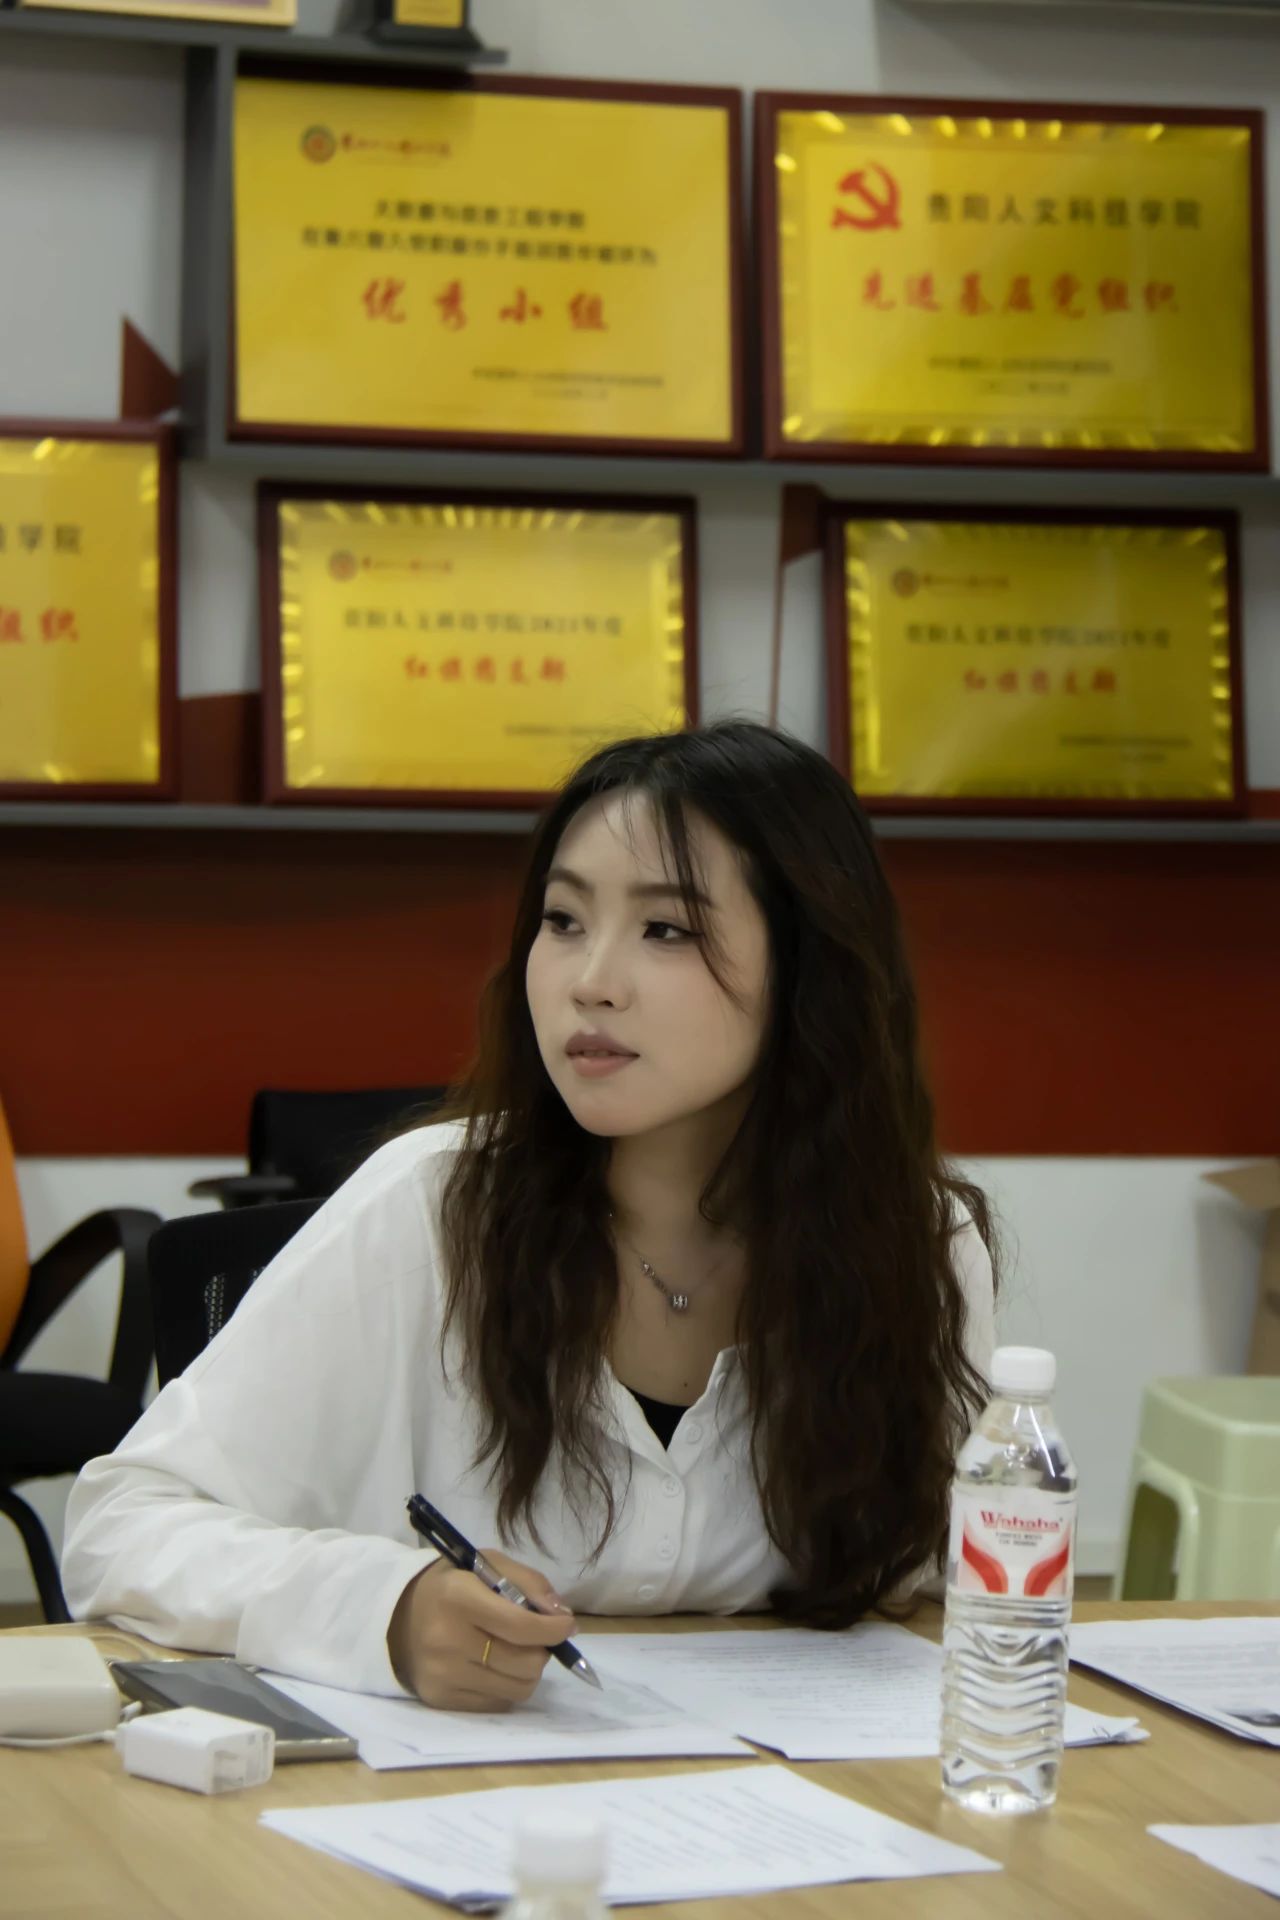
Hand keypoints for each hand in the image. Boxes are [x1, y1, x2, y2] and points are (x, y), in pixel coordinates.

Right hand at [387, 1550, 574, 1711]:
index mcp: (457, 1598)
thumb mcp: (487, 1565)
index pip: (520, 1625)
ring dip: (528, 1671)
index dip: (553, 1629)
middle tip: (536, 1637)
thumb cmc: (451, 1586)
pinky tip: (493, 1666)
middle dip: (542, 1649)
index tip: (567, 1624)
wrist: (397, 1617)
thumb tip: (561, 1616)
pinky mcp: (441, 1700)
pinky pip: (499, 1703)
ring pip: (518, 1689)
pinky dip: (507, 1686)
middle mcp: (447, 1641)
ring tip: (515, 1651)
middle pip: (525, 1663)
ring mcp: (443, 1676)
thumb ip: (529, 1582)